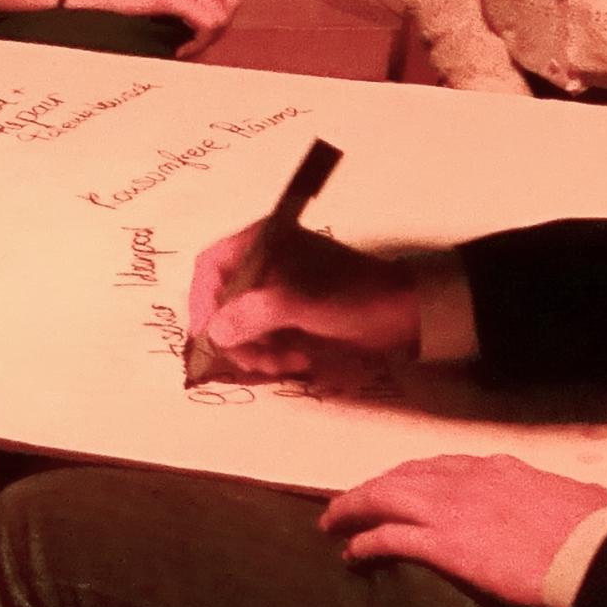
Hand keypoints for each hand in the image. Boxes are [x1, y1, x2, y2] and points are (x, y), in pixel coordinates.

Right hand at [47, 0, 242, 41]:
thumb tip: (218, 21)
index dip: (216, 19)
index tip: (191, 35)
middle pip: (231, 2)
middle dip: (216, 30)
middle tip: (189, 45)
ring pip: (223, 16)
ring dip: (205, 39)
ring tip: (181, 47)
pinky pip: (209, 24)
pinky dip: (198, 43)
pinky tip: (176, 50)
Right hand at [186, 222, 421, 388]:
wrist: (403, 313)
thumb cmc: (350, 297)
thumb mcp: (297, 302)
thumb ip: (251, 315)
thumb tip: (214, 333)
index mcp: (262, 242)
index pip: (211, 268)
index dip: (203, 304)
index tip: (211, 339)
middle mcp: (264, 262)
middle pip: (222, 301)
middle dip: (235, 336)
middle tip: (256, 362)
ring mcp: (278, 289)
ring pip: (241, 325)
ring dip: (256, 351)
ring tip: (283, 364)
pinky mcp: (292, 313)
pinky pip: (263, 336)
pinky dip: (272, 353)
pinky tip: (295, 361)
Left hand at [319, 453, 606, 606]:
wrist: (590, 557)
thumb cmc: (597, 533)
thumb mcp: (584, 500)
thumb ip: (570, 498)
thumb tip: (588, 502)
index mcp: (502, 469)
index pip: (445, 465)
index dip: (417, 475)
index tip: (403, 484)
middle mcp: (468, 480)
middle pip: (405, 476)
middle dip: (374, 488)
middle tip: (353, 502)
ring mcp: (450, 510)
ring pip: (385, 499)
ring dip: (353, 509)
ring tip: (333, 523)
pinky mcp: (441, 546)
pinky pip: (387, 539)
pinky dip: (364, 543)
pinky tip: (351, 554)